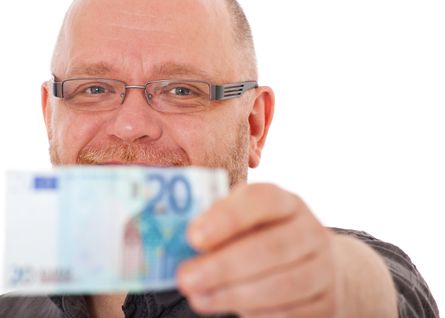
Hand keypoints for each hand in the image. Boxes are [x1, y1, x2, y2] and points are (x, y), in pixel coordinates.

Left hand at [176, 183, 340, 316]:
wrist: (315, 267)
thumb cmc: (262, 239)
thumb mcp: (245, 223)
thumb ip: (217, 226)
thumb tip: (178, 242)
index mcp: (286, 203)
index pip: (262, 199)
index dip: (227, 217)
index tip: (193, 236)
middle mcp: (309, 231)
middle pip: (271, 248)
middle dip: (223, 266)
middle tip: (185, 277)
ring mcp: (324, 268)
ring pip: (281, 285)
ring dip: (233, 294)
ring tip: (197, 298)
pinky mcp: (326, 303)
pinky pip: (289, 312)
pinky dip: (256, 312)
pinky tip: (229, 307)